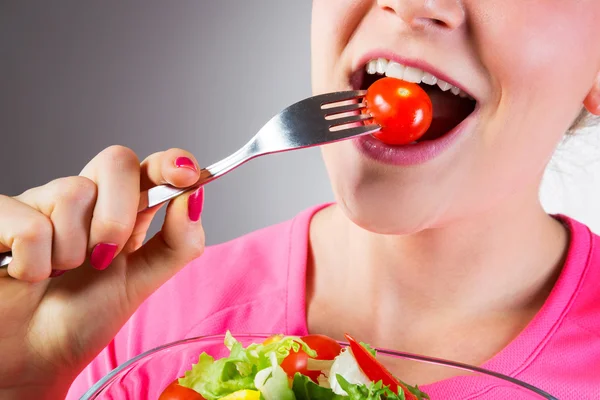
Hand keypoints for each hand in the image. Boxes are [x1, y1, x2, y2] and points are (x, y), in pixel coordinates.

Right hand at [0, 146, 205, 398]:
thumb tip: (195, 198)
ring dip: (72, 252)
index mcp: (124, 209)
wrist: (33, 357)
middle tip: (105, 258)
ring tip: (59, 274)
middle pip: (117, 160)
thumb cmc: (84, 317)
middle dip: (119, 213)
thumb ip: (176, 244)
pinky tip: (26, 275)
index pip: (151, 167)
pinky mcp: (2, 215)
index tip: (185, 173)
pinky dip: (34, 266)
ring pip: (73, 192)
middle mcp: (86, 197)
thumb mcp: (142, 282)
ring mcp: (42, 201)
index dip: (170, 161)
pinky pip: (31, 226)